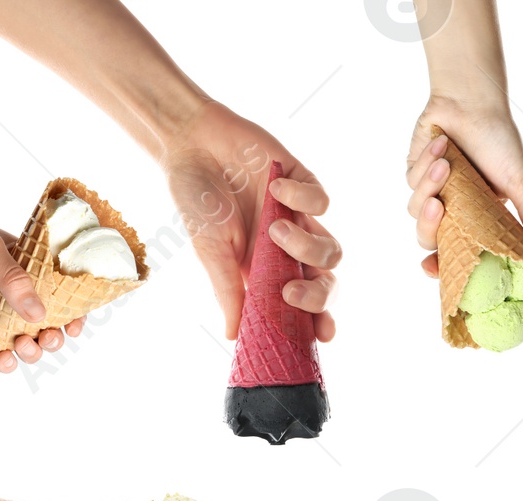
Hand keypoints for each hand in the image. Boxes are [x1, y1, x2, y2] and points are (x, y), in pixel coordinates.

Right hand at [161, 100, 337, 341]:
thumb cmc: (196, 201)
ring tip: (274, 230)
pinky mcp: (303, 185)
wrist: (190, 143)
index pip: (304, 307)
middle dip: (319, 297)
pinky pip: (322, 202)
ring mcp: (300, 219)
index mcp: (268, 274)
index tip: (321, 334)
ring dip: (308, 247)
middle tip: (291, 292)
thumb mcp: (210, 251)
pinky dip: (302, 198)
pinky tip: (274, 186)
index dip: (319, 322)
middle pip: (328, 284)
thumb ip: (227, 290)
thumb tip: (232, 335)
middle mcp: (290, 252)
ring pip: (332, 250)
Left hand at [406, 106, 522, 281]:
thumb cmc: (501, 143)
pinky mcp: (416, 174)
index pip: (459, 258)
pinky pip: (412, 184)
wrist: (471, 101)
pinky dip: (426, 164)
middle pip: (430, 241)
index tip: (435, 272)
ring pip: (417, 213)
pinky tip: (442, 145)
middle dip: (430, 227)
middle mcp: (455, 213)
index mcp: (480, 223)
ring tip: (447, 164)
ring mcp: (434, 194)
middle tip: (440, 208)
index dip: (446, 271)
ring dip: (431, 185)